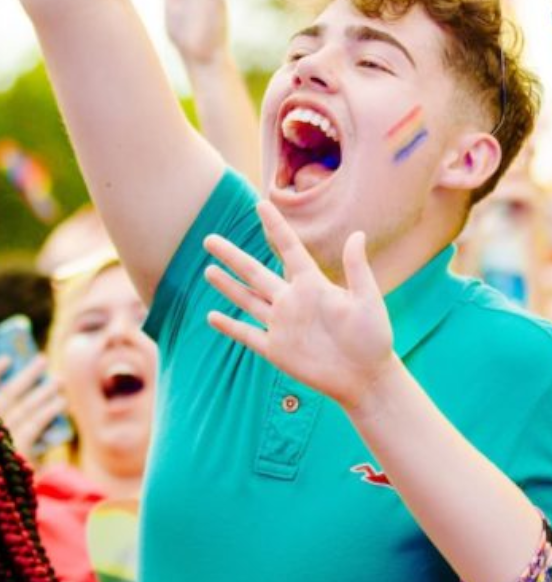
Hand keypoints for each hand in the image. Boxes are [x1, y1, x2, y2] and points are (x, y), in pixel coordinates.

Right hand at [0, 353, 66, 461]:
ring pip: (26, 406)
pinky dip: (49, 410)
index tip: (8, 359)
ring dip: (45, 391)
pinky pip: (36, 423)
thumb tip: (29, 394)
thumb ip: (0, 420)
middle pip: (9, 393)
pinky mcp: (18, 449)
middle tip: (43, 360)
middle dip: (28, 374)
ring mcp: (1, 436)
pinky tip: (61, 402)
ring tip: (59, 381)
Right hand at [202, 200, 398, 412]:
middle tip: (209, 239)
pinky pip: (247, 335)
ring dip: (227, 286)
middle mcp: (292, 301)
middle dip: (232, 256)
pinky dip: (229, 327)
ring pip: (247, 300)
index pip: (289, 250)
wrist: (366, 378)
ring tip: (208, 270)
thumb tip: (357, 234)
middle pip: (255, 273)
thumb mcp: (368, 301)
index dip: (276, 227)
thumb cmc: (374, 339)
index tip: (261, 204)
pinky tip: (212, 317)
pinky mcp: (276, 350)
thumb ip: (357, 269)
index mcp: (313, 285)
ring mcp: (281, 325)